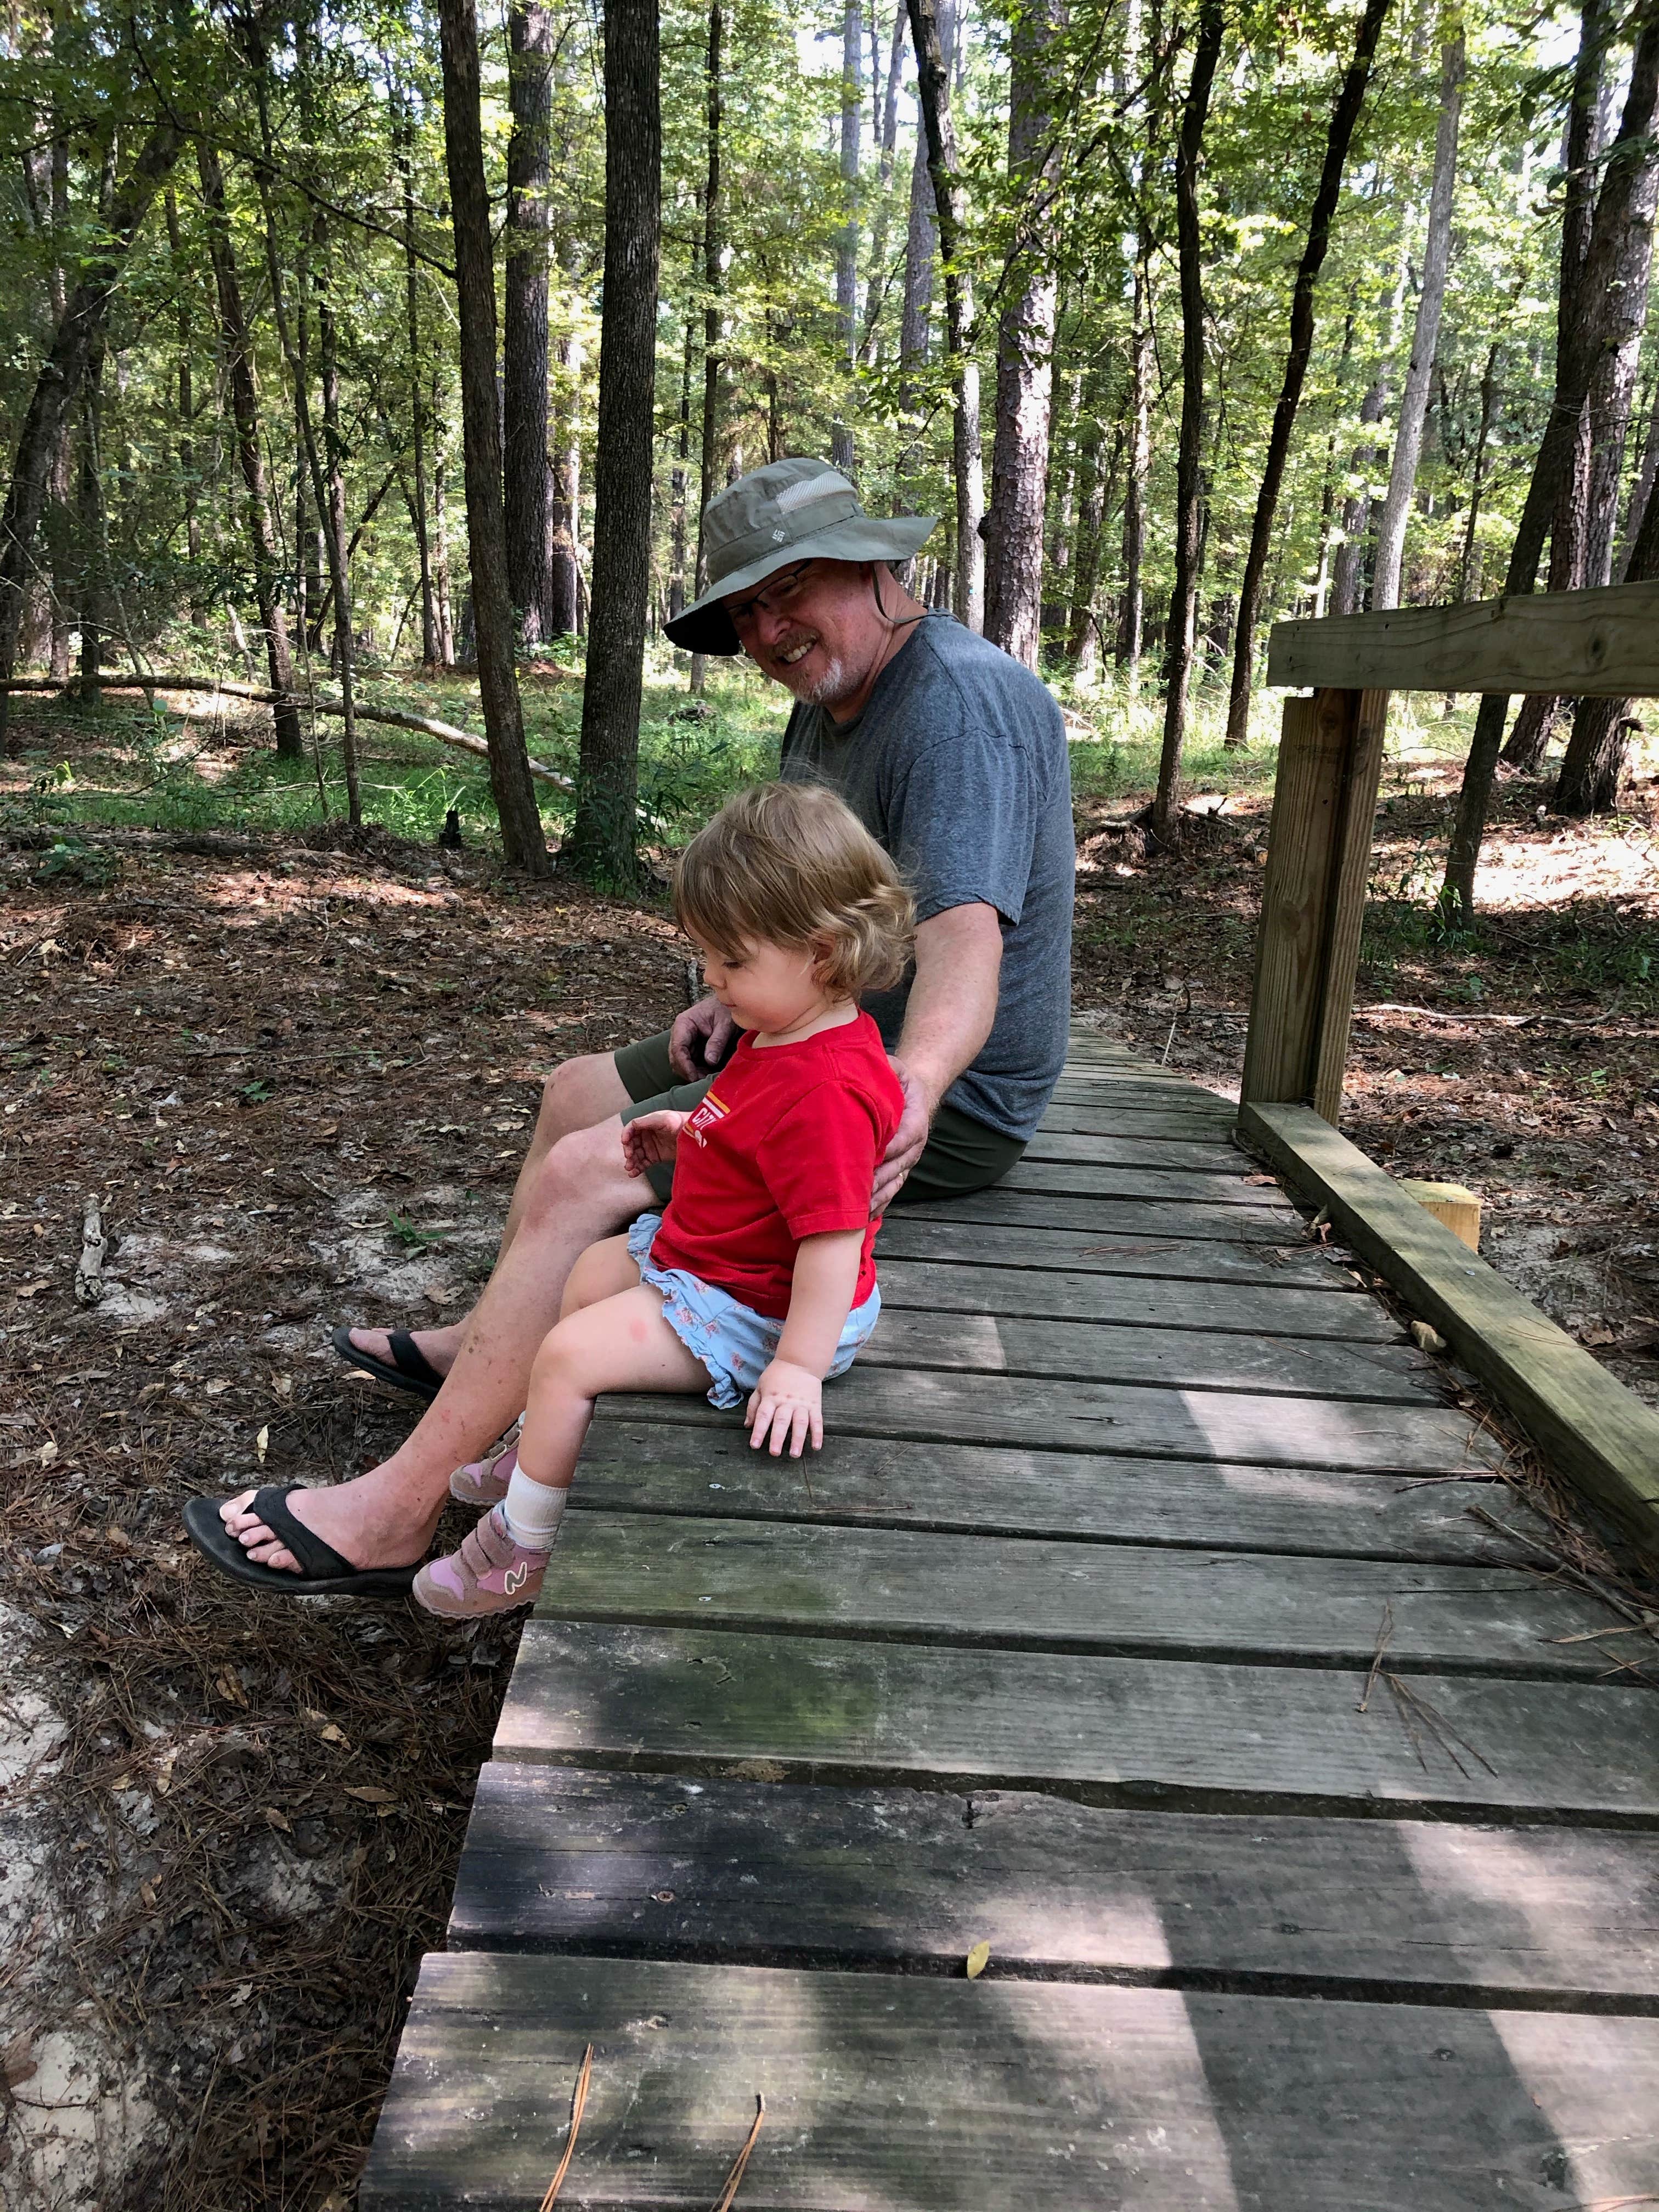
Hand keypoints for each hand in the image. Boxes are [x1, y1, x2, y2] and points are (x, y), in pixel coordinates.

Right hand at [621, 1110, 687, 1176]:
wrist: (695, 1136)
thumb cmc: (682, 1123)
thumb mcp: (665, 1119)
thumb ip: (648, 1121)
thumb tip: (633, 1124)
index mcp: (647, 1123)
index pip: (631, 1128)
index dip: (626, 1135)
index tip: (625, 1142)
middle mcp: (647, 1135)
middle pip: (631, 1143)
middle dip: (628, 1150)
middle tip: (629, 1157)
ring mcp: (651, 1147)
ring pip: (636, 1155)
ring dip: (631, 1161)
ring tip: (630, 1168)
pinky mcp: (656, 1157)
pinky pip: (643, 1163)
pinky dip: (637, 1169)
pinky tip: (633, 1173)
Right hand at [669, 995, 736, 1081]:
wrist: (729, 1003)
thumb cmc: (726, 1009)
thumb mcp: (725, 1024)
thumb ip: (717, 1041)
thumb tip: (710, 1061)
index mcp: (684, 1023)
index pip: (677, 1047)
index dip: (684, 1065)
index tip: (694, 1076)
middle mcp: (681, 1032)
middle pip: (676, 1058)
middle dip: (688, 1071)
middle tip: (703, 1081)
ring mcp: (685, 1040)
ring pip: (681, 1062)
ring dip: (693, 1072)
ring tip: (708, 1077)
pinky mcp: (692, 1047)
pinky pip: (690, 1062)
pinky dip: (698, 1070)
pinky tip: (708, 1073)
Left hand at [745, 1358, 823, 1456]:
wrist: (800, 1361)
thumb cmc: (777, 1375)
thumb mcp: (761, 1386)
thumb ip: (753, 1406)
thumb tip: (747, 1425)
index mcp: (771, 1397)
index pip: (763, 1416)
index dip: (758, 1431)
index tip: (754, 1445)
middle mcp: (786, 1402)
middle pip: (781, 1421)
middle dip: (778, 1438)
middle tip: (774, 1453)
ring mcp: (802, 1404)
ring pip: (800, 1423)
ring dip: (798, 1439)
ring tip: (795, 1454)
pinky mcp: (814, 1405)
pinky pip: (817, 1421)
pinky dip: (817, 1434)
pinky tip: (816, 1446)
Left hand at [871, 1057, 936, 1213]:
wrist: (916, 1093)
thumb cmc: (900, 1080)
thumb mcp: (896, 1067)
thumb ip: (888, 1067)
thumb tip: (872, 1064)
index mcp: (915, 1120)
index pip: (905, 1137)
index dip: (889, 1148)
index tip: (869, 1159)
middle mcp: (913, 1145)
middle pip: (897, 1167)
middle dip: (876, 1182)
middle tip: (854, 1194)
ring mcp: (906, 1161)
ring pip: (893, 1184)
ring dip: (875, 1199)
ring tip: (856, 1215)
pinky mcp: (898, 1170)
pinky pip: (890, 1191)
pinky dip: (877, 1205)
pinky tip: (861, 1219)